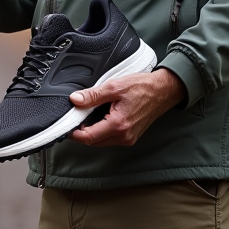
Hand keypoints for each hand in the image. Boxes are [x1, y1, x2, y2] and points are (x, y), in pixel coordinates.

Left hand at [67, 68, 186, 147]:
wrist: (163, 91)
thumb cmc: (142, 87)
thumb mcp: (114, 86)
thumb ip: (93, 95)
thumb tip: (75, 100)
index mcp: (118, 125)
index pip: (88, 137)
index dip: (74, 133)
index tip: (66, 124)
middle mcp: (123, 137)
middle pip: (93, 141)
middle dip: (80, 132)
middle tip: (74, 116)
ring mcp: (128, 139)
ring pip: (101, 141)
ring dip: (91, 131)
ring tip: (86, 115)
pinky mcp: (130, 137)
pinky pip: (109, 138)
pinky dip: (101, 130)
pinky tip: (99, 117)